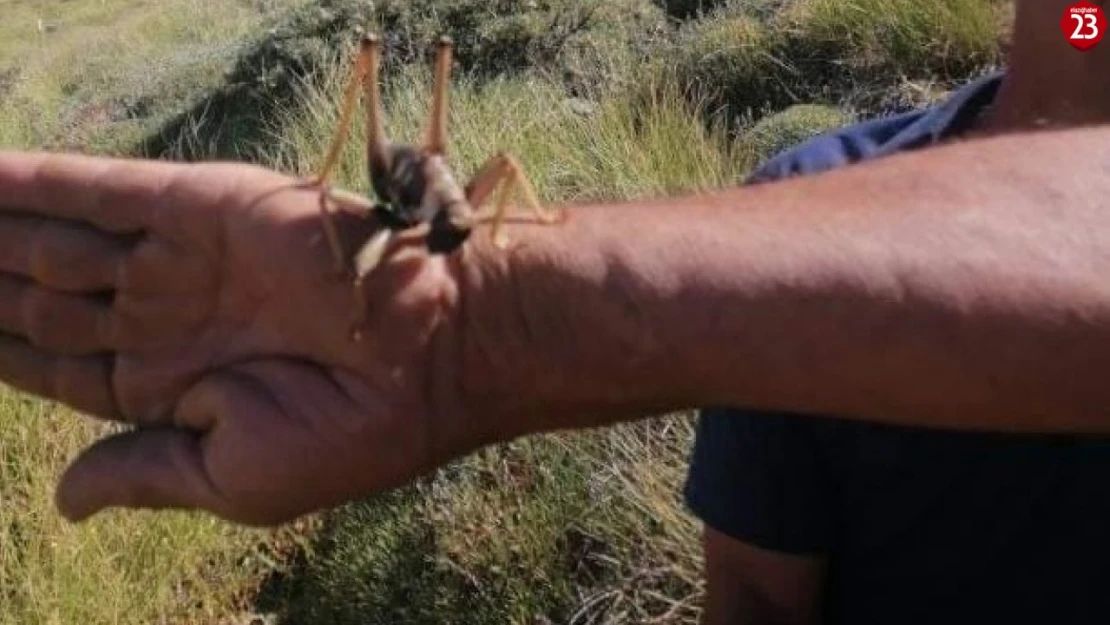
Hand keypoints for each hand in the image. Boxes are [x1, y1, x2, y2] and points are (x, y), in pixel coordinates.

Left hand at [0, 151, 482, 525]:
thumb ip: (142, 475)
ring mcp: (182, 259)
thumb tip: (63, 500)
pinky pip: (99, 188)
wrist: (439, 355)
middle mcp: (169, 316)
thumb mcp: (234, 479)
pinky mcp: (201, 206)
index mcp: (170, 386)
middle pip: (44, 296)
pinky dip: (34, 180)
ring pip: (59, 240)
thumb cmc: (348, 434)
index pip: (54, 363)